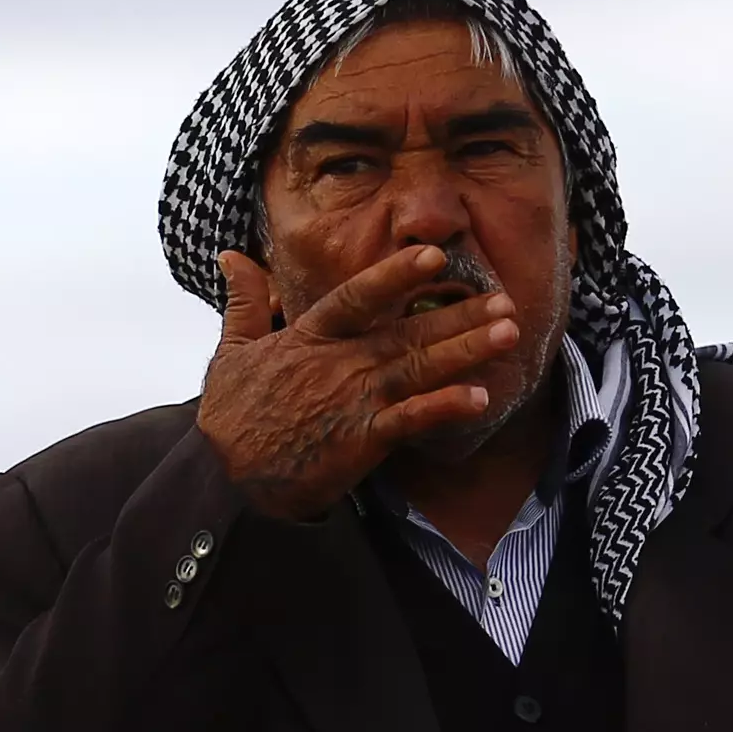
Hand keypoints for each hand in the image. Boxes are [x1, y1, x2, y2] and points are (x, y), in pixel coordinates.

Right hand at [194, 245, 522, 521]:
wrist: (224, 477)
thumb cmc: (232, 414)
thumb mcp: (230, 350)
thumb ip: (244, 301)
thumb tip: (231, 255)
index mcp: (310, 337)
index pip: (357, 297)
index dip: (395, 276)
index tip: (433, 255)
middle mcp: (337, 364)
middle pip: (406, 332)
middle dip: (458, 315)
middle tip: (504, 299)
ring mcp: (350, 403)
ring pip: (417, 370)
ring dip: (465, 351)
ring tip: (509, 333)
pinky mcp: (358, 442)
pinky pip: (409, 421)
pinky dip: (443, 409)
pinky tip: (478, 398)